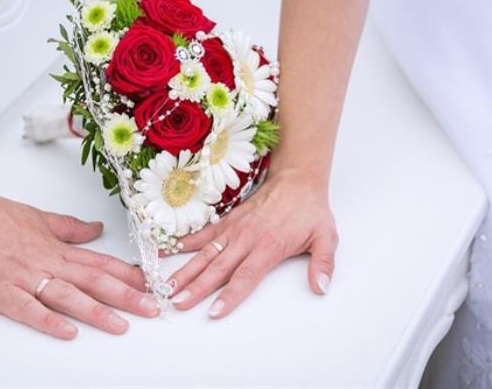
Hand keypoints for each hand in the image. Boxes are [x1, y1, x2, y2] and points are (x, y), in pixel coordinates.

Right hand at [0, 156, 159, 339]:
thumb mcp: (40, 218)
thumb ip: (70, 228)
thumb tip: (95, 230)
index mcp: (57, 248)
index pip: (101, 263)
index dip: (128, 275)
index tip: (151, 285)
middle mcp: (47, 263)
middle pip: (94, 280)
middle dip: (126, 296)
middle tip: (152, 308)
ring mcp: (25, 278)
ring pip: (68, 296)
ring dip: (97, 312)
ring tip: (121, 325)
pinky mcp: (0, 292)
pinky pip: (28, 309)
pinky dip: (48, 320)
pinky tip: (67, 331)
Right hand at [166, 168, 338, 317]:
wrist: (296, 180)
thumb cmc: (309, 210)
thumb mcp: (325, 237)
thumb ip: (323, 264)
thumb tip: (319, 288)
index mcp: (268, 246)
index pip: (245, 277)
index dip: (229, 296)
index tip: (214, 312)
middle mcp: (246, 239)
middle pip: (217, 269)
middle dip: (196, 288)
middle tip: (177, 303)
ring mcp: (233, 230)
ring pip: (205, 254)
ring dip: (185, 271)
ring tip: (167, 286)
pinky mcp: (226, 222)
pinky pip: (201, 234)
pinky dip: (183, 243)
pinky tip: (166, 251)